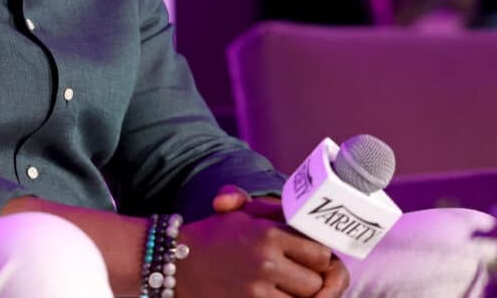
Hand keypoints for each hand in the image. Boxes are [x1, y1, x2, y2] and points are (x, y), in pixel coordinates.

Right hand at [204, 185, 349, 296]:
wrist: (177, 263)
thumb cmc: (212, 238)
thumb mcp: (237, 213)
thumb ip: (268, 207)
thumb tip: (292, 211)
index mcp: (267, 234)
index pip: (320, 253)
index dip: (317, 259)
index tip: (308, 260)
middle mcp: (266, 262)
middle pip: (315, 282)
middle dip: (308, 281)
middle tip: (294, 277)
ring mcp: (257, 290)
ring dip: (296, 297)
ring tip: (282, 288)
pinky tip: (273, 295)